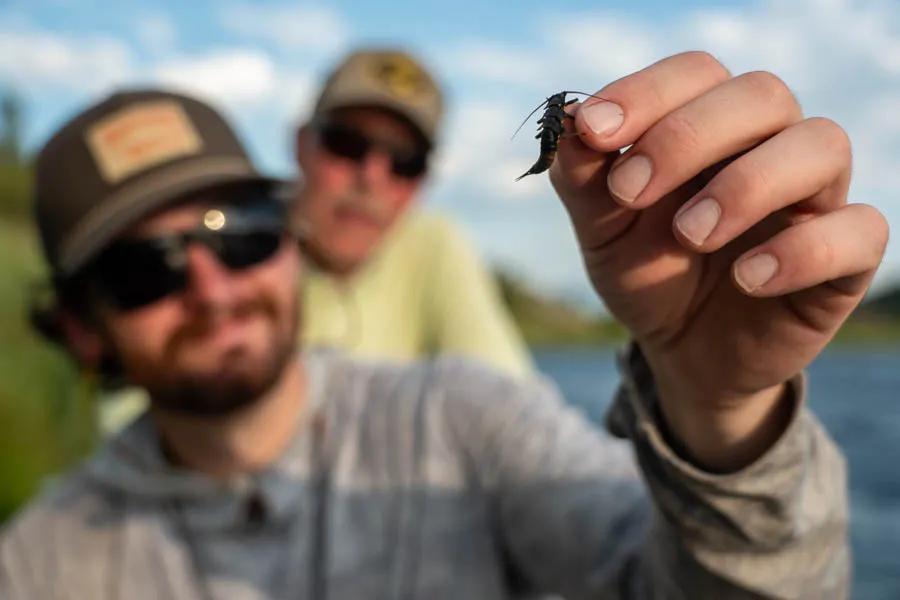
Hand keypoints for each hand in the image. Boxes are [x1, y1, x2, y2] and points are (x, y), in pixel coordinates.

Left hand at [550, 52, 887, 469]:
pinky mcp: (845, 258)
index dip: (646, 92)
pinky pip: (859, 231)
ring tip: (689, 236)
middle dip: (688, 136)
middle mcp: (769, 147)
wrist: (683, 352)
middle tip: (631, 191)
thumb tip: (570, 121)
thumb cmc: (649, 275)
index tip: (593, 131)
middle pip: (762, 95)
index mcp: (709, 127)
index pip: (696, 73)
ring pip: (821, 144)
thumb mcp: (604, 234)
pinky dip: (803, 249)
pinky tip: (748, 278)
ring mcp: (814, 198)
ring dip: (747, 184)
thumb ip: (586, 181)